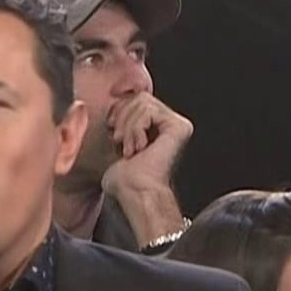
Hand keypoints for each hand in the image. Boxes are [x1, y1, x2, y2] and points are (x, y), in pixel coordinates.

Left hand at [101, 93, 191, 245]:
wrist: (137, 193)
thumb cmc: (126, 179)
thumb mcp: (116, 140)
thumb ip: (119, 119)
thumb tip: (111, 99)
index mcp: (156, 126)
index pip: (134, 99)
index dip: (118, 111)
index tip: (113, 131)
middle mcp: (170, 124)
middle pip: (138, 97)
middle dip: (123, 120)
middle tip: (122, 144)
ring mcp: (177, 124)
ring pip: (142, 102)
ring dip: (129, 128)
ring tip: (131, 150)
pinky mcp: (179, 126)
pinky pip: (148, 110)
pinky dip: (136, 129)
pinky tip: (140, 148)